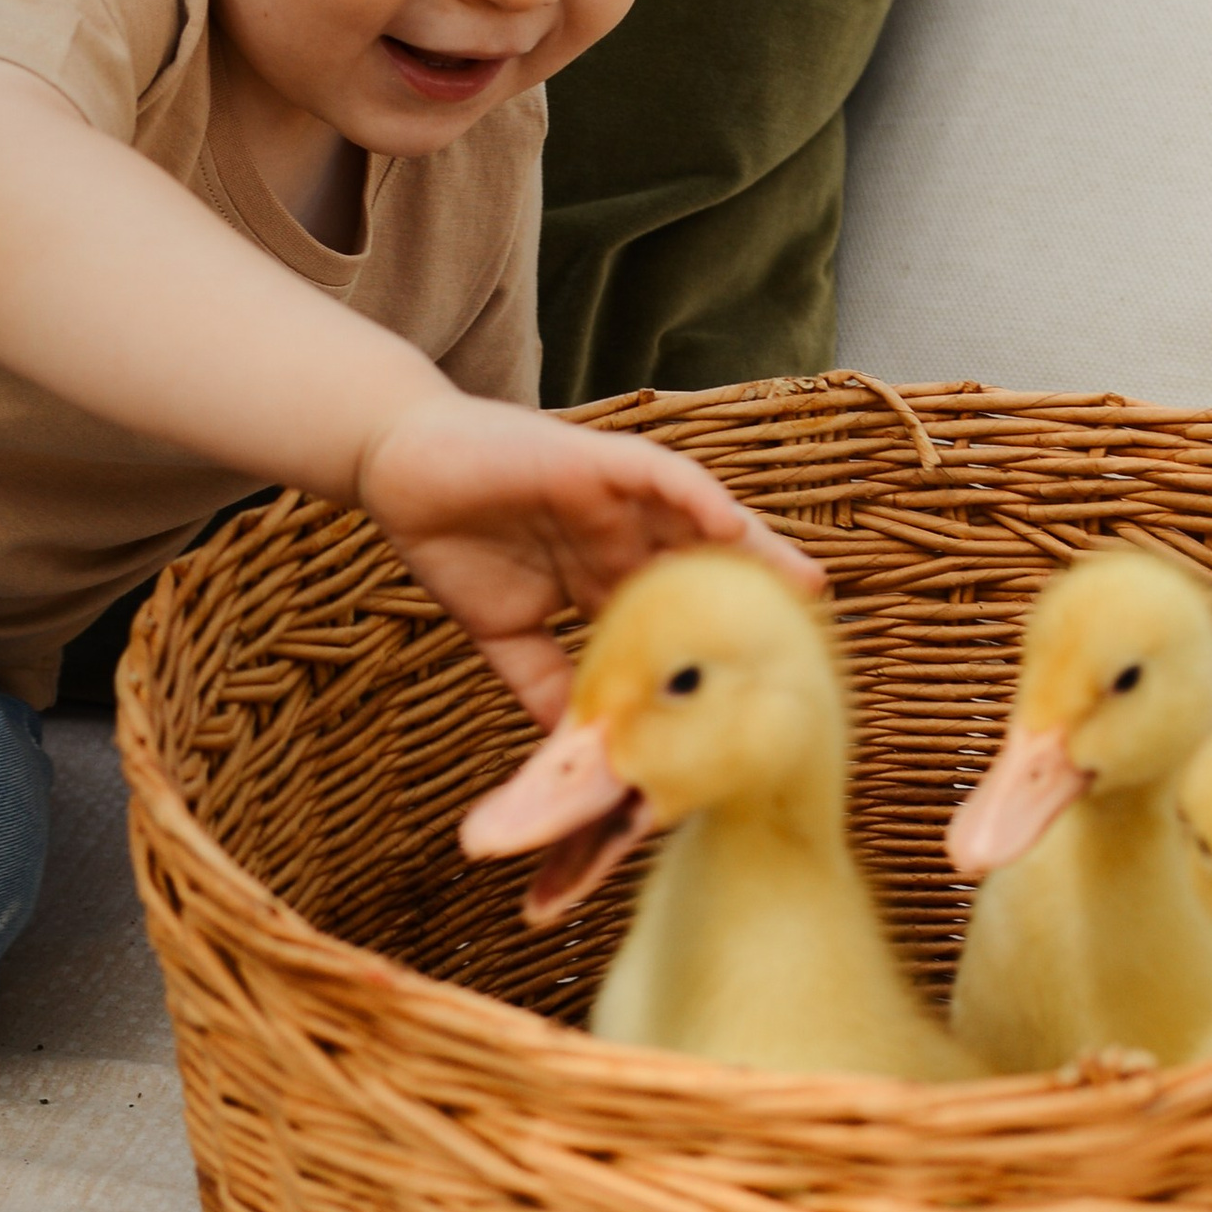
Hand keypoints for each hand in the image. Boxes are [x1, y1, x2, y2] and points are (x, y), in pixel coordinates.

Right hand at [354, 392, 825, 723]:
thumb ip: (543, 682)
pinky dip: (694, 497)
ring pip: (697, 521)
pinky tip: (725, 524)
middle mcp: (620, 535)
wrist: (398, 471)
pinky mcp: (595, 461)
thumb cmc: (450, 542)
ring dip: (749, 548)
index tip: (764, 687)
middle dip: (757, 596)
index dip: (716, 645)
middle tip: (813, 631)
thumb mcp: (504, 631)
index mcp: (601, 575)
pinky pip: (659, 474)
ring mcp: (612, 497)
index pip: (674, 615)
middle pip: (703, 568)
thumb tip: (578, 750)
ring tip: (801, 581)